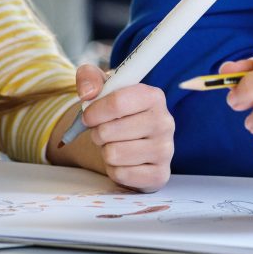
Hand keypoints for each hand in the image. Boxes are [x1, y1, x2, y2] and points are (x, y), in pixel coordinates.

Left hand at [51, 64, 173, 190]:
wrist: (130, 142)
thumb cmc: (116, 113)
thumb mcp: (102, 89)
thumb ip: (89, 79)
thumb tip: (87, 93)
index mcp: (153, 97)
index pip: (117, 102)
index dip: (94, 111)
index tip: (87, 117)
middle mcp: (165, 122)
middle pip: (110, 131)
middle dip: (97, 133)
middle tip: (102, 132)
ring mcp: (165, 150)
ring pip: (113, 154)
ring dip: (105, 151)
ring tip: (114, 145)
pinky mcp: (160, 174)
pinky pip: (121, 174)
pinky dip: (114, 169)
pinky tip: (123, 161)